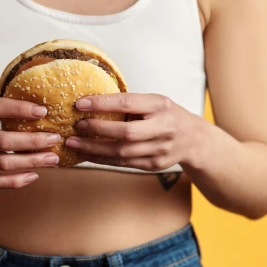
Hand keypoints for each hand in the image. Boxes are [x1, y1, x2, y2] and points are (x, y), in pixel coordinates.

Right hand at [0, 91, 61, 188]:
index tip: (43, 110)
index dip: (20, 110)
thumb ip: (0, 97)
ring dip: (30, 162)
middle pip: (2, 142)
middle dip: (32, 142)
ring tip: (53, 158)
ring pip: (1, 164)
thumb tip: (36, 92)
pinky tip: (34, 174)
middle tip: (55, 138)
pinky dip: (16, 181)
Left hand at [64, 93, 200, 171]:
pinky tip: (86, 154)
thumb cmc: (166, 115)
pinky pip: (123, 163)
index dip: (102, 104)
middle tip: (76, 126)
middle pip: (125, 132)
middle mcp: (162, 128)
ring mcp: (160, 149)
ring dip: (93, 148)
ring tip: (73, 143)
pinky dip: (102, 159)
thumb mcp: (154, 101)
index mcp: (160, 105)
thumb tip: (91, 102)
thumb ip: (130, 103)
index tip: (80, 103)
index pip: (127, 104)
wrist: (193, 139)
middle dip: (96, 129)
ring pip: (122, 152)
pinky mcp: (153, 165)